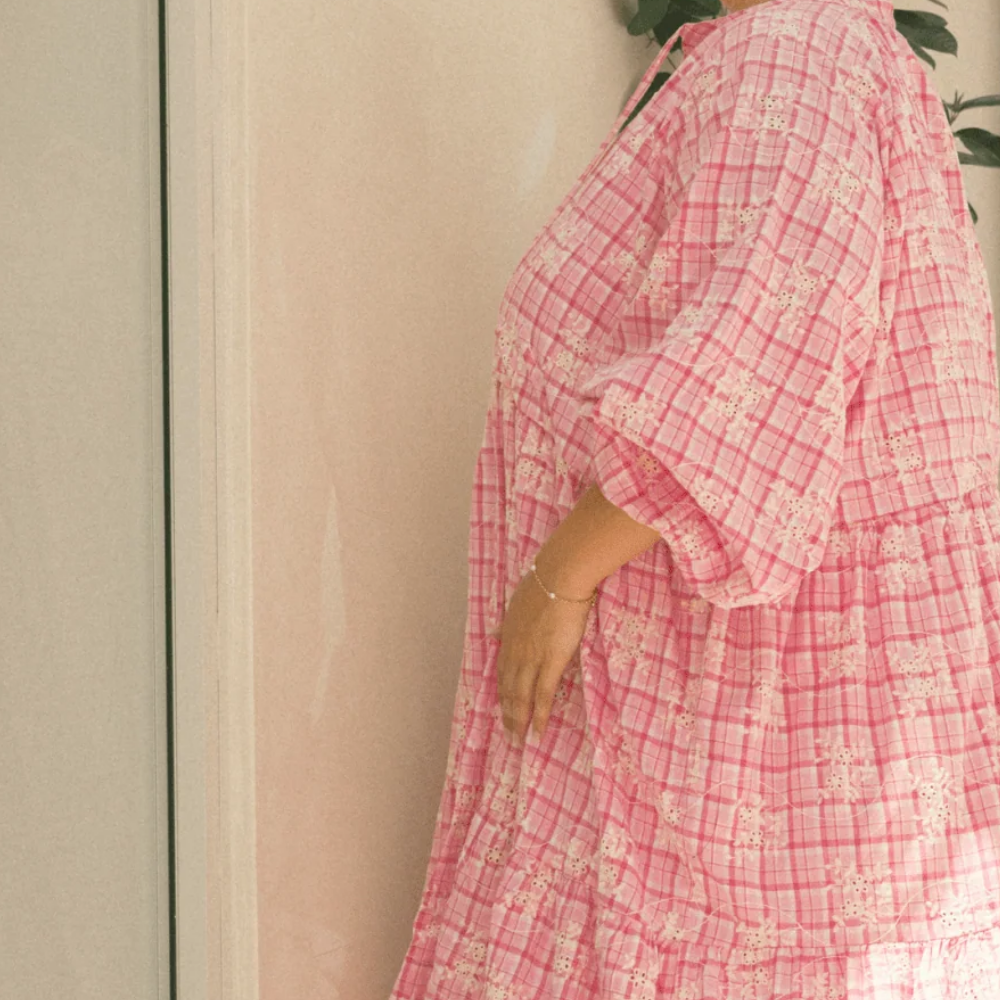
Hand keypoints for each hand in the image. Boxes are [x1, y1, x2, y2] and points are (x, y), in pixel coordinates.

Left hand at [490, 567, 592, 744]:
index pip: (502, 672)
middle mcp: (515, 651)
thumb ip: (506, 624)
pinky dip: (540, 715)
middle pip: (508, 689)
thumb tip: (492, 633)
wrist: (559, 578)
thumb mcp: (515, 604)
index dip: (501, 692)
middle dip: (506, 714)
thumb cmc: (542, 586)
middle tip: (507, 735)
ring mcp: (532, 657)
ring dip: (519, 720)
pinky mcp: (552, 660)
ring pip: (521, 696)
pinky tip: (538, 730)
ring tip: (519, 740)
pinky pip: (543, 694)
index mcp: (507, 637)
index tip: (501, 709)